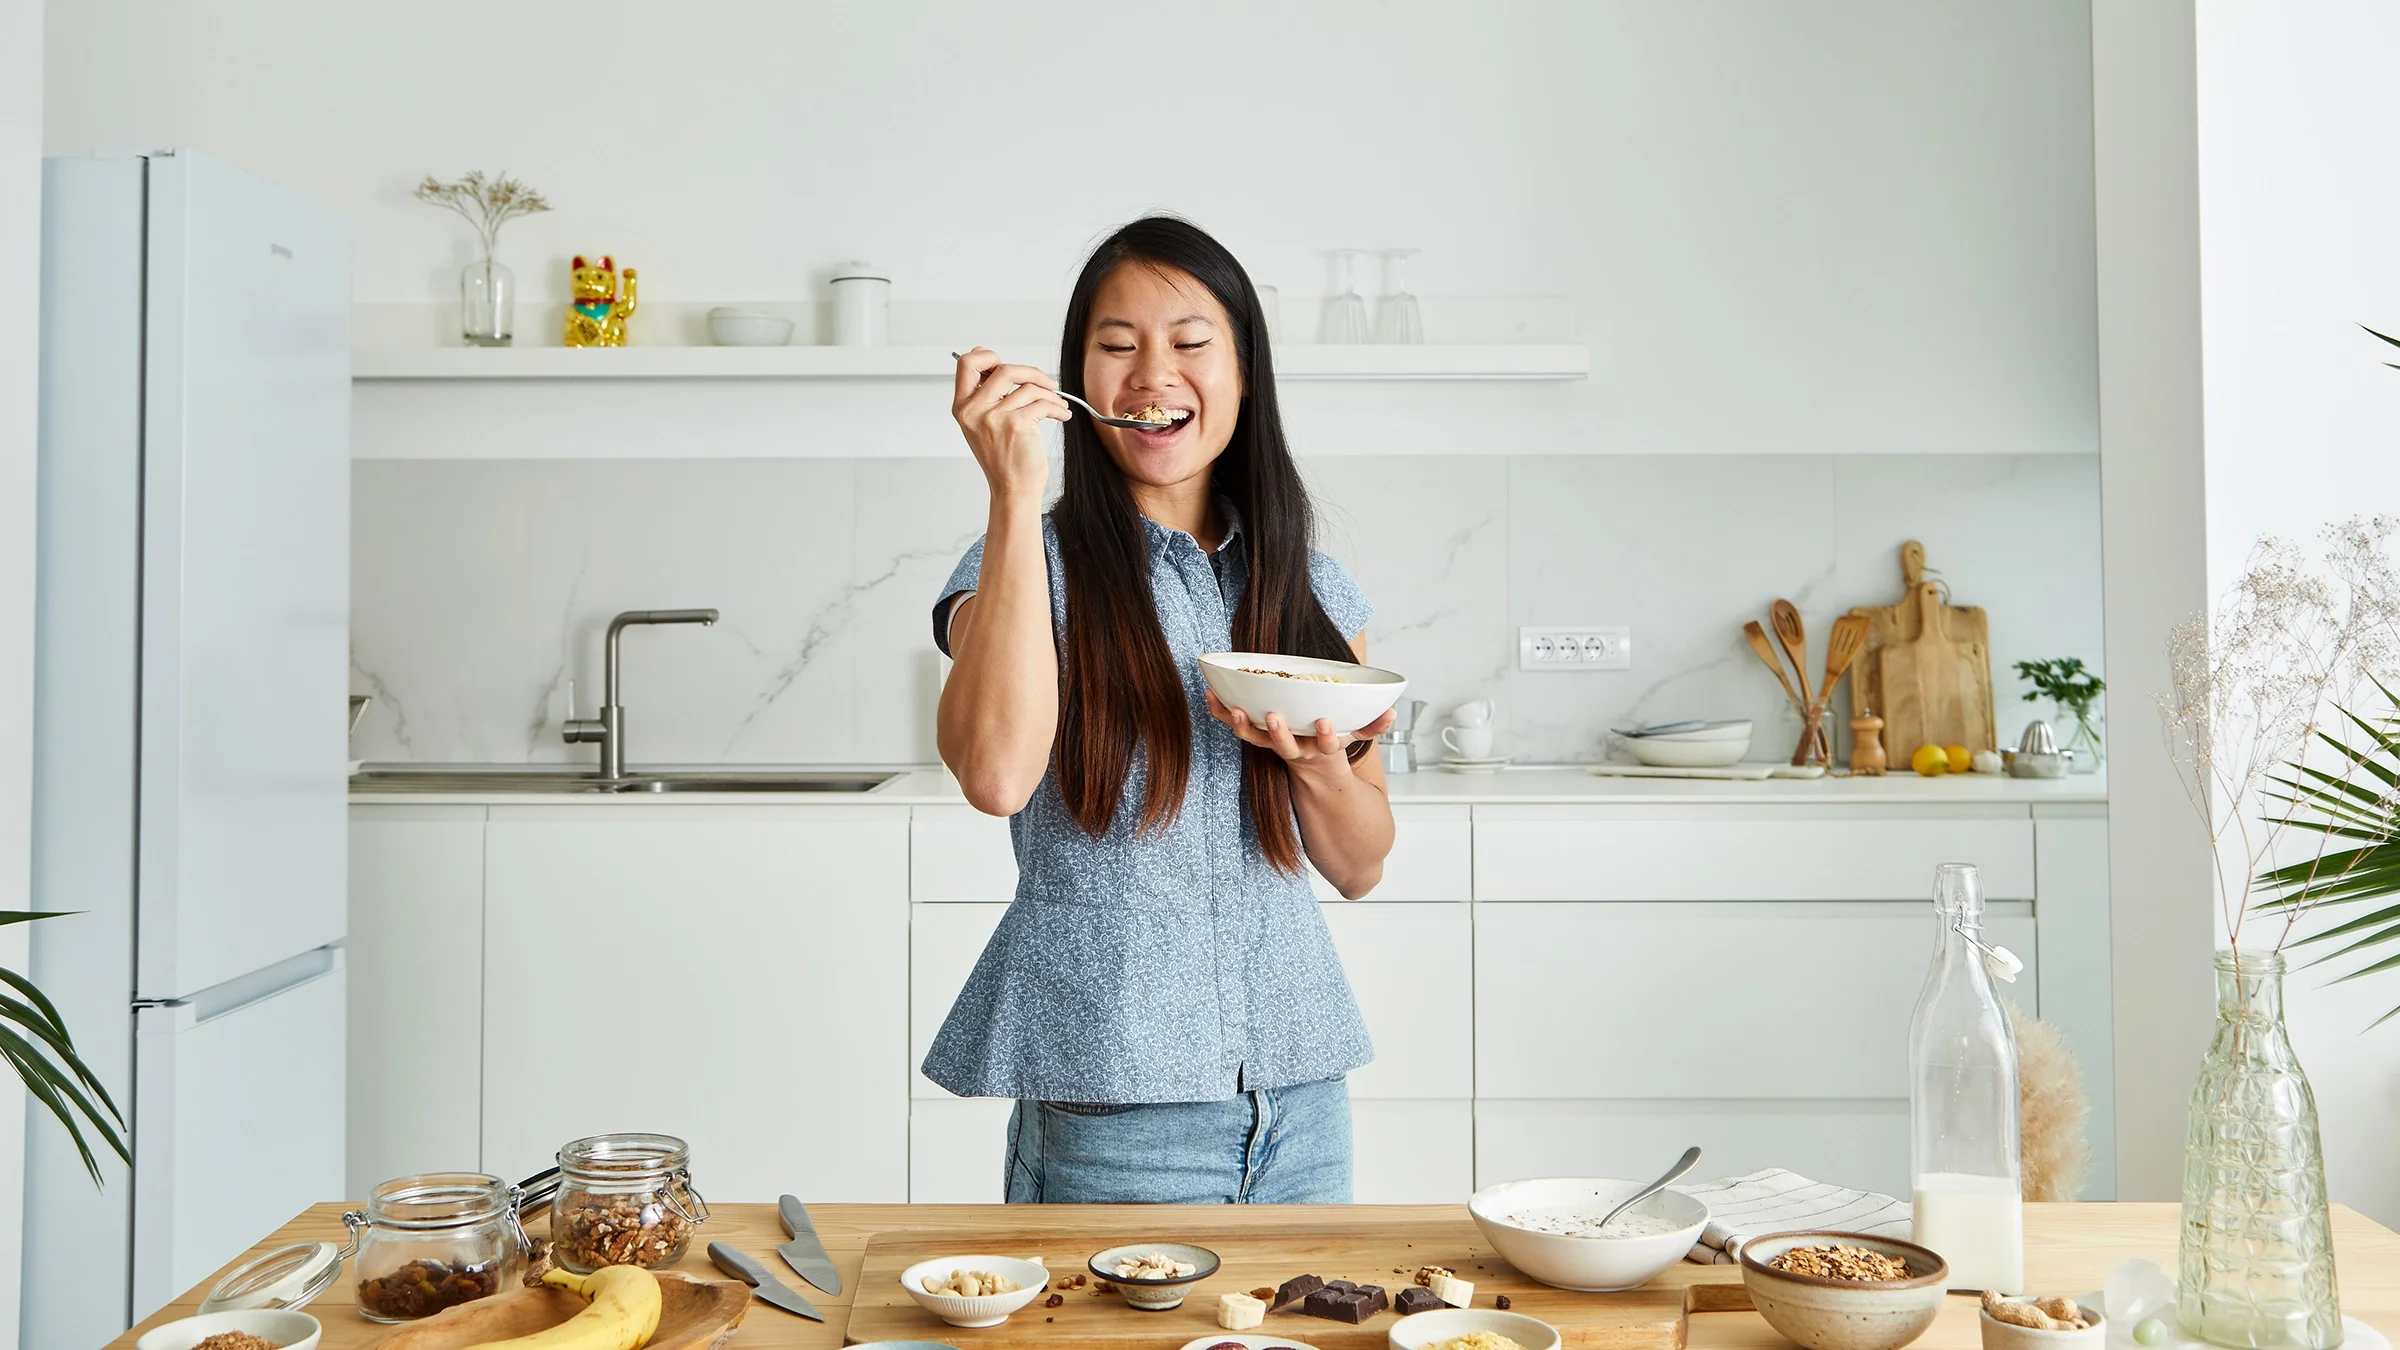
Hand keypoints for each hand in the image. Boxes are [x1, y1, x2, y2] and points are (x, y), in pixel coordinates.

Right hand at [952, 347, 1070, 503]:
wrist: (1013, 490)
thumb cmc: (1003, 459)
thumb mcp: (983, 424)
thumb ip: (985, 395)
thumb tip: (991, 360)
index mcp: (963, 407)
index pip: (966, 363)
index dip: (987, 356)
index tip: (1004, 364)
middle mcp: (974, 410)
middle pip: (1003, 368)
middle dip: (1031, 371)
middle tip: (1045, 382)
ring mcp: (993, 417)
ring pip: (1028, 386)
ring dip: (1050, 394)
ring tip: (1058, 405)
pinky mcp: (1016, 424)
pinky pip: (1042, 403)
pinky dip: (1058, 408)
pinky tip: (1061, 415)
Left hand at [1207, 691, 1397, 778]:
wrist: (1312, 775)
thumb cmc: (1331, 746)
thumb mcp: (1355, 737)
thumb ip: (1372, 726)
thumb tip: (1391, 712)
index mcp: (1321, 750)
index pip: (1326, 745)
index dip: (1325, 736)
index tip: (1325, 723)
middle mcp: (1296, 750)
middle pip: (1284, 746)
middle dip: (1279, 733)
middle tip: (1273, 717)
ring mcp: (1274, 745)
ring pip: (1256, 739)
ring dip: (1243, 724)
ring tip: (1233, 708)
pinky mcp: (1257, 736)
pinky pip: (1237, 726)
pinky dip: (1223, 713)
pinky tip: (1211, 695)